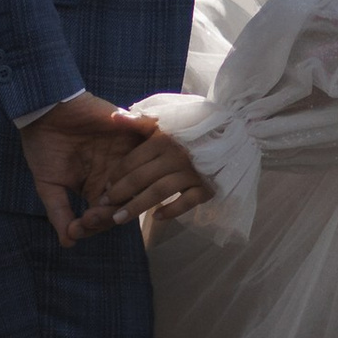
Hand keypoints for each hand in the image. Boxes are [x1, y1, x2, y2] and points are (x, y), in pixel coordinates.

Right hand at [16, 93, 158, 245]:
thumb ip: (59, 212)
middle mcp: (117, 173)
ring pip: (144, 175)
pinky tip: (130, 165)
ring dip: (129, 187)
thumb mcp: (49, 184)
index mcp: (98, 188)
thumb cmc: (43, 146)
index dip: (97, 224)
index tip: (80, 223)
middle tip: (93, 213)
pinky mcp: (132, 129)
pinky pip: (151, 138)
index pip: (110, 214)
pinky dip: (148, 148)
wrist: (44, 109)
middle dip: (112, 211)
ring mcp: (127, 152)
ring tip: (109, 193)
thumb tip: (69, 242)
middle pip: (130, 200)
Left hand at [82, 126, 215, 228]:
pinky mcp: (206, 187)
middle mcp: (175, 156)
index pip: (132, 161)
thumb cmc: (193, 130)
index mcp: (163, 139)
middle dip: (120, 194)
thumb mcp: (166, 121)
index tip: (106, 187)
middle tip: (104, 207)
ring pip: (159, 192)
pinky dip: (171, 211)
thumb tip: (113, 118)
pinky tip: (156, 217)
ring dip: (136, 207)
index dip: (116, 175)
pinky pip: (186, 203)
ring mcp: (192, 173)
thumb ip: (139, 121)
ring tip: (119, 219)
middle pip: (141, 179)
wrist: (233, 137)